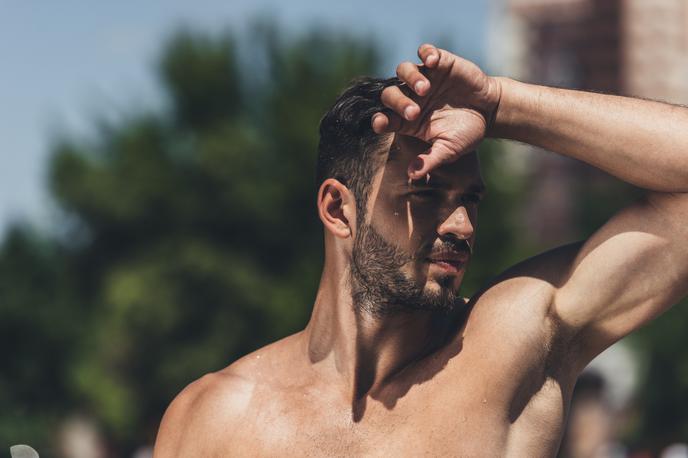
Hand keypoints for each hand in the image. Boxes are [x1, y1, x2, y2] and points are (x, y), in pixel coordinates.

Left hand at [373, 44, 501, 178]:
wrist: (489, 113)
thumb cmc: (466, 134)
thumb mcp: (449, 149)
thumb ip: (430, 160)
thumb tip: (412, 175)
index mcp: (407, 120)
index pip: (384, 118)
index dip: (378, 120)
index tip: (381, 123)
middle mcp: (410, 97)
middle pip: (390, 94)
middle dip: (398, 103)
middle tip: (415, 112)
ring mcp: (424, 78)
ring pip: (403, 70)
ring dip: (410, 78)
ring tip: (425, 89)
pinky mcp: (439, 63)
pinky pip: (426, 51)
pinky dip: (426, 53)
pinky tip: (433, 62)